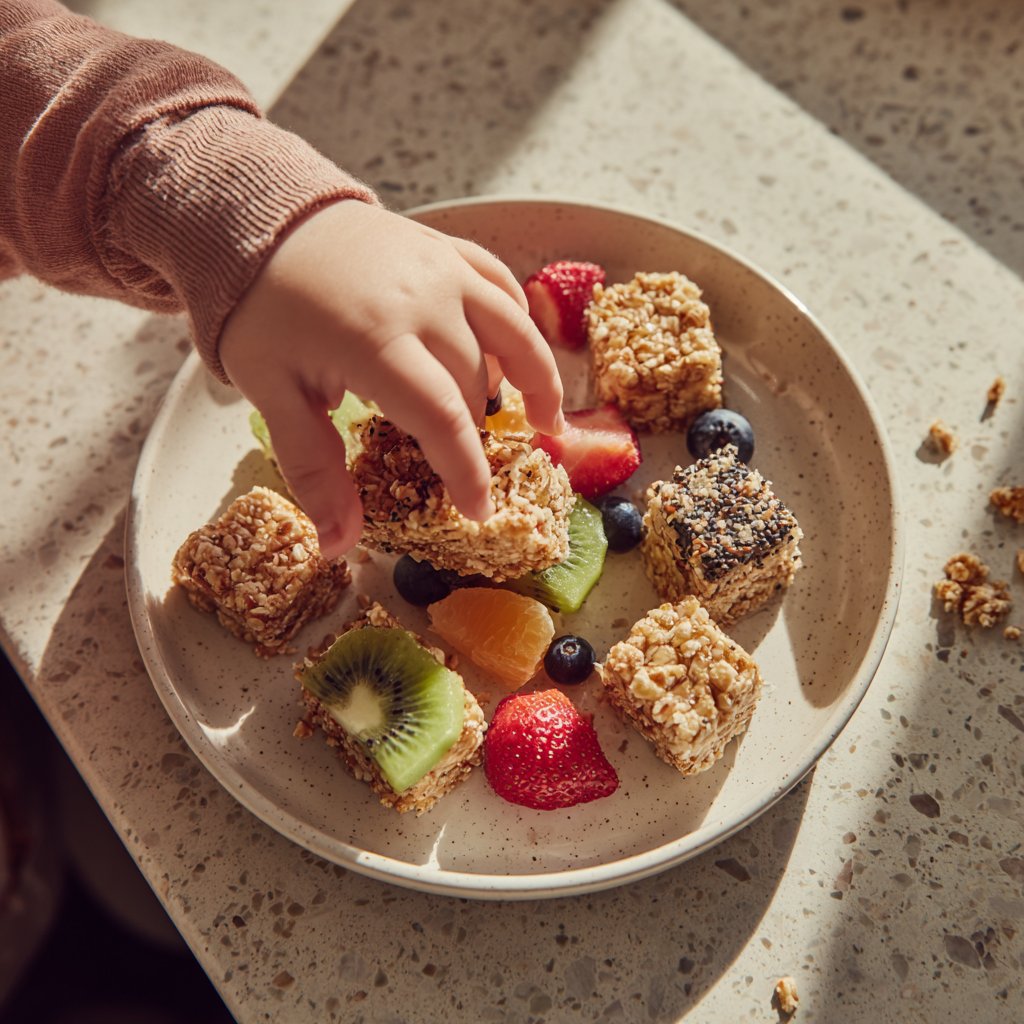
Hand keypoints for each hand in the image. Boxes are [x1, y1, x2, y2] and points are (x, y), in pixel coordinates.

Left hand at [219, 200, 564, 558]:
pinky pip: (502, 287)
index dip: (467, 471)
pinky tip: (518, 356)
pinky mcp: (449, 248)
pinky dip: (519, 326)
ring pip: (512, 333)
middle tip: (467, 465)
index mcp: (376, 340)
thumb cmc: (263, 311)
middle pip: (474, 382)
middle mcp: (424, 300)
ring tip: (546, 423)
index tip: (478, 511)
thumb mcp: (273, 393)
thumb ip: (314, 469)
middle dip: (475, 432)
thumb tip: (338, 546)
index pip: (443, 418)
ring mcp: (443, 268)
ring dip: (536, 380)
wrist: (261, 221)